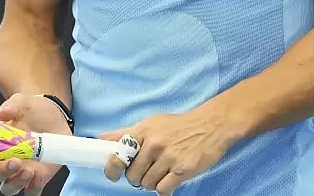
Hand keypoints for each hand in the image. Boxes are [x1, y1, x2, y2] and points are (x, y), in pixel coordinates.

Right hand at [0, 93, 70, 194]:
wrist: (56, 116)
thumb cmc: (34, 110)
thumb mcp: (24, 102)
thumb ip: (13, 105)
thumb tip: (2, 112)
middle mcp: (5, 162)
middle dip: (3, 172)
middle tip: (16, 162)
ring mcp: (21, 172)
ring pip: (10, 188)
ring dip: (16, 183)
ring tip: (30, 171)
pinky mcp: (38, 178)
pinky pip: (32, 191)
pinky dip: (33, 189)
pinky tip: (39, 178)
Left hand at [99, 109, 237, 194]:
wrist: (211, 125)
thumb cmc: (179, 125)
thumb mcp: (151, 123)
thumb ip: (126, 132)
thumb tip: (102, 138)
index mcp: (143, 131)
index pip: (118, 155)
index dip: (112, 169)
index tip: (113, 174)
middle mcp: (154, 144)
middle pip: (132, 176)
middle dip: (138, 177)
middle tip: (148, 170)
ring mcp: (169, 157)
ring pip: (147, 184)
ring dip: (152, 183)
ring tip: (162, 172)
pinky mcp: (182, 170)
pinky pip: (162, 190)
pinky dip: (164, 189)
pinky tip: (170, 180)